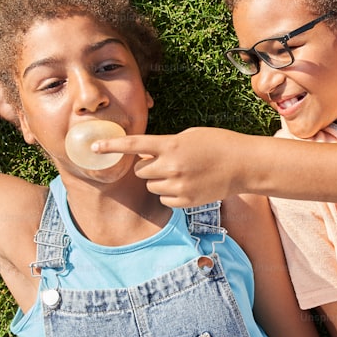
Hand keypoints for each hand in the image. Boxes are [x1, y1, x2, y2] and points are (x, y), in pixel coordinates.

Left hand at [95, 127, 248, 206]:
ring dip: (159, 180)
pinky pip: (164, 199)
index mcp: (170, 145)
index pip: (133, 146)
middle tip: (166, 161)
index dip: (111, 146)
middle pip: (140, 171)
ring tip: (181, 173)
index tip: (94, 147)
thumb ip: (166, 144)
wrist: (243, 165)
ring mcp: (178, 186)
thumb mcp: (189, 135)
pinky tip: (187, 185)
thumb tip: (146, 154)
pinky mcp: (185, 201)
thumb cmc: (217, 144)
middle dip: (148, 166)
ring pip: (151, 186)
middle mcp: (171, 166)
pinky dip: (170, 194)